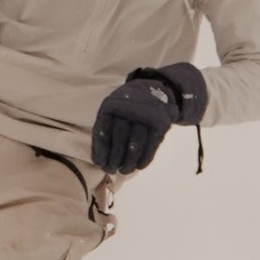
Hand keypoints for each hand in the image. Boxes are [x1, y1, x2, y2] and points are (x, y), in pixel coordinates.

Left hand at [90, 64, 206, 174]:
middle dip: (114, 160)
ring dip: (129, 163)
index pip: (104, 133)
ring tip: (124, 170)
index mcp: (112, 105)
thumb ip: (104, 127)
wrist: (155, 89)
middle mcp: (128, 109)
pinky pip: (150, 146)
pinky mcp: (160, 124)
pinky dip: (144, 159)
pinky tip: (139, 166)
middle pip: (119, 141)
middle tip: (112, 170)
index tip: (101, 163)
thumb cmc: (128, 104)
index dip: (102, 151)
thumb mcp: (112, 108)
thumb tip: (99, 158)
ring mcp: (145, 116)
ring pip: (135, 146)